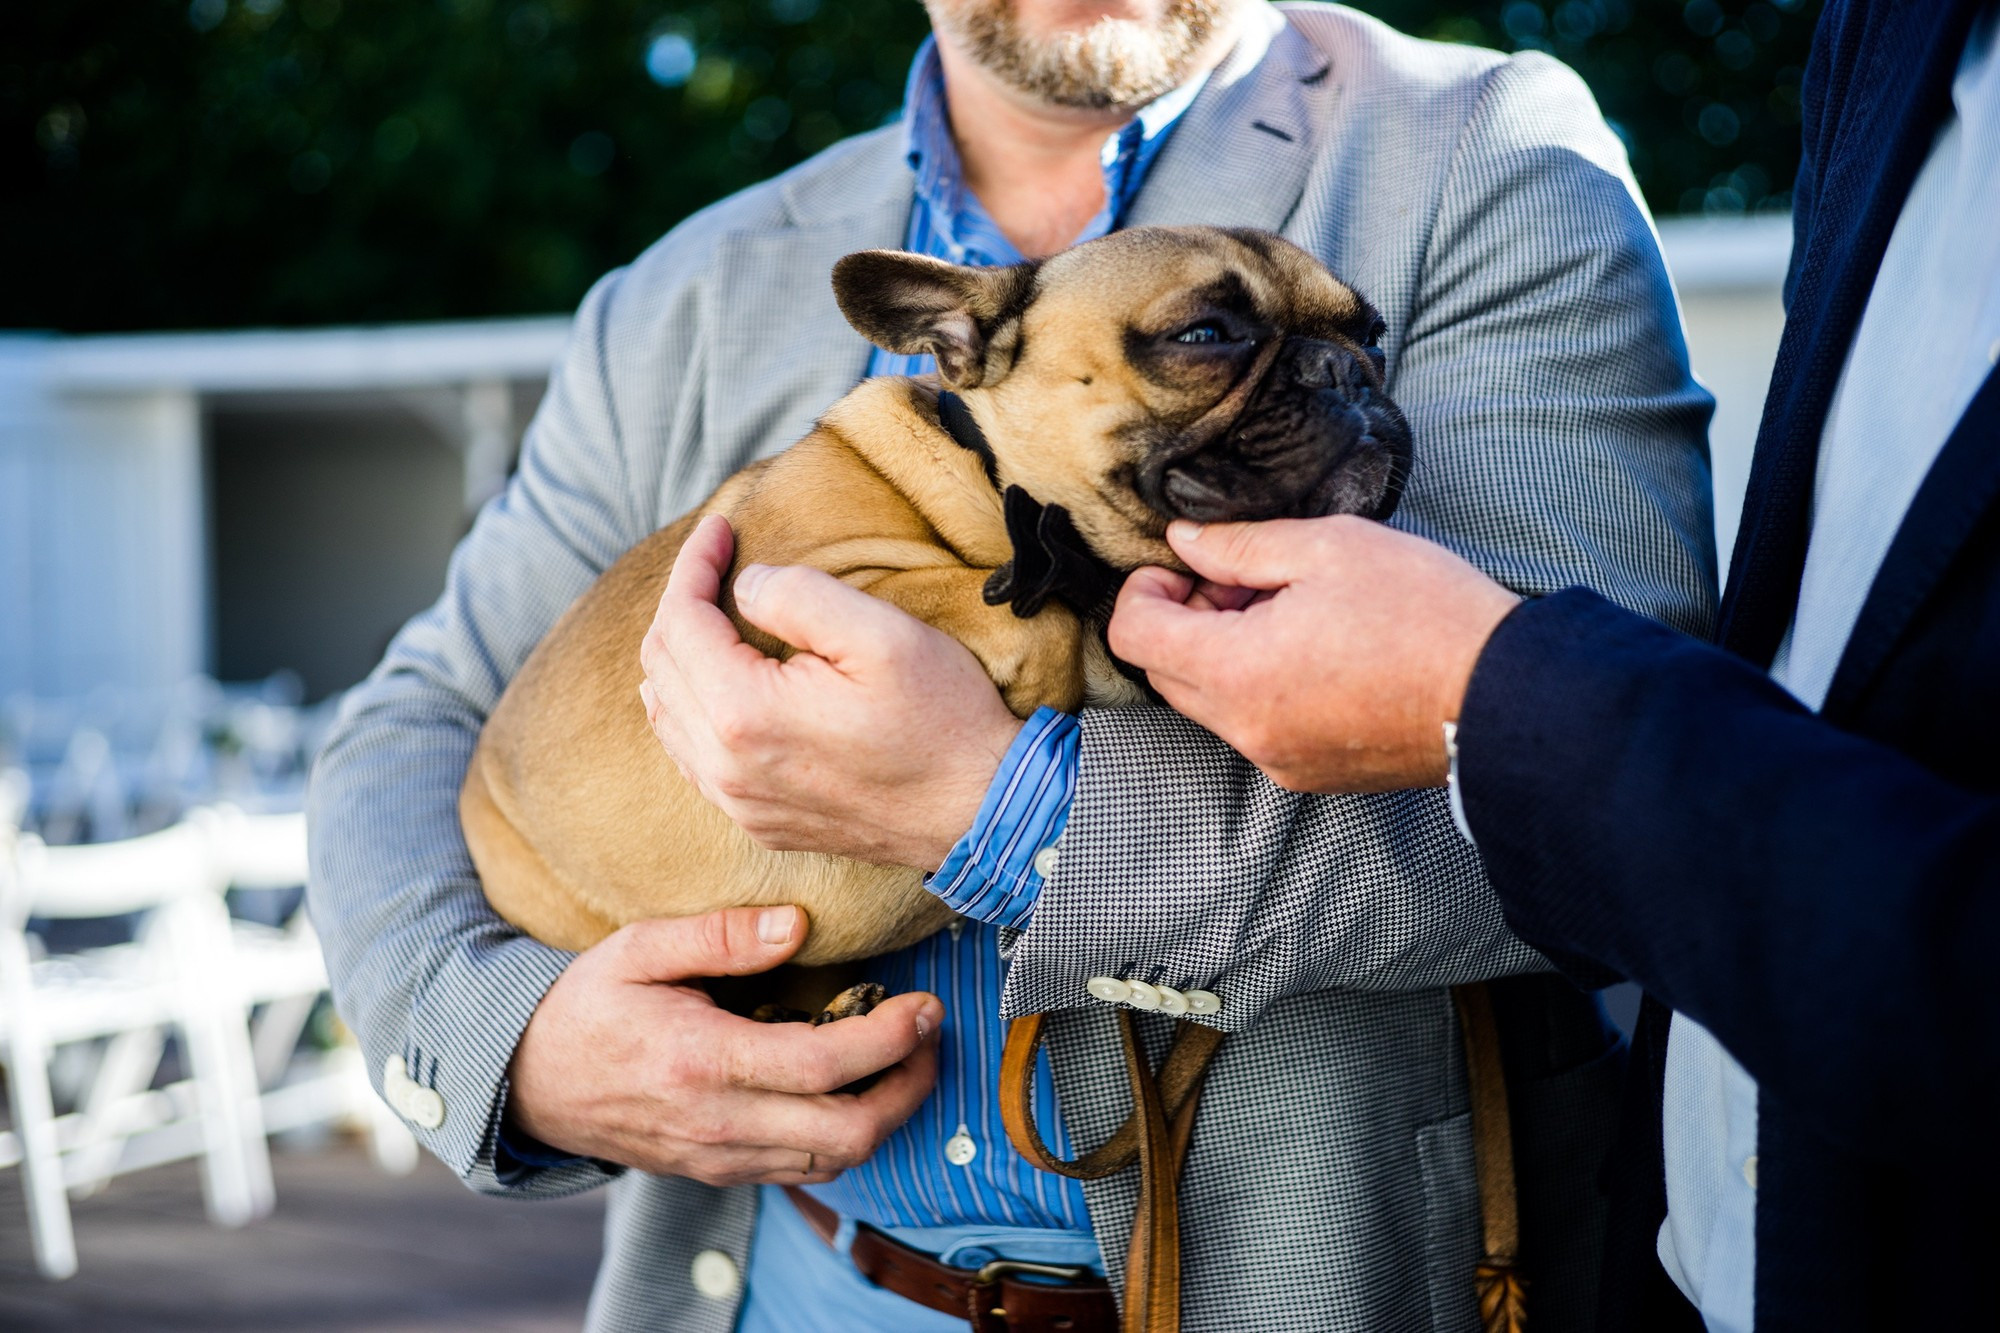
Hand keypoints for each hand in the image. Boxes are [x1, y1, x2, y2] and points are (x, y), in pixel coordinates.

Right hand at [506, 904, 941, 1184]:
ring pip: (834, 1159)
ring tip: (905, 1059)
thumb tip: (798, 924)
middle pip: (848, 1131)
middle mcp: (719, 1122)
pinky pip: (804, 1169)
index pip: (824, 1065)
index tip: (925, 1007)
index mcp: (703, 1060)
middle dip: (909, 1087)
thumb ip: (720, 935)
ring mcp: (722, 1156)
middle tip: (929, 1036)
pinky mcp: (721, 1171)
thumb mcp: (638, 949)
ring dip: (887, 1114)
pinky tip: (856, 1088)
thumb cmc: (587, 1006)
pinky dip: (846, 1135)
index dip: (891, 1040)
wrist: (528, 1084)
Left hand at [638, 514, 1022, 869]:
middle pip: (660, 667)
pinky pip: (693, 758)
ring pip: (667, 716)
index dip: (693, 563)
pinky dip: (692, 708)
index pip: (680, 621)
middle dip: (682, 602)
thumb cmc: (942, 721)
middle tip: (717, 563)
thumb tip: (744, 587)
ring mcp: (740, 803)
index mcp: (743, 714)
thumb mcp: (879, 633)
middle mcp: (725, 768)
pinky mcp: (760, 822)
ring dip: (678, 656)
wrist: (984, 812)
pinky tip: (720, 684)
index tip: (720, 527)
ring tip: (711, 614)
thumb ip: (796, 595)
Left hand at [1107, 516, 1518, 793]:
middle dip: (1186, 618)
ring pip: (1208, 702)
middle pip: (1164, 672)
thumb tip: (1185, 543)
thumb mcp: (1329, 549)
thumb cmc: (1425, 614)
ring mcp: (1277, 759)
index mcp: (1237, 671)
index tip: (1186, 566)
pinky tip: (1316, 651)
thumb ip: (1240, 546)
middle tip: (1246, 580)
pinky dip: (1259, 686)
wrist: (1507, 697)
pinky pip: (1253, 726)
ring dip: (1222, 652)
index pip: (1133, 635)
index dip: (1145, 588)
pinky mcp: (1310, 773)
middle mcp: (1245, 728)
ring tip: (1290, 611)